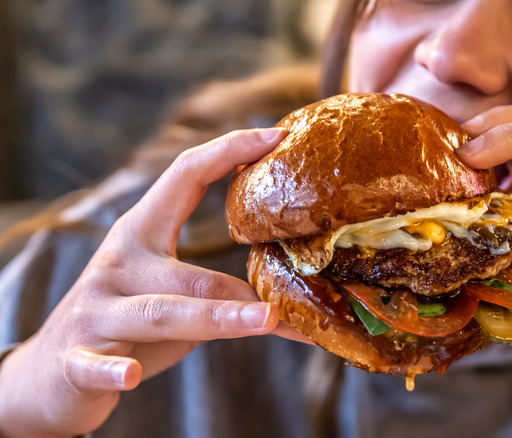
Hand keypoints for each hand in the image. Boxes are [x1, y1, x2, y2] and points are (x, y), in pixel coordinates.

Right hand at [0, 128, 307, 437]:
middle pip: (188, 271)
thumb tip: (293, 295)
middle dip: (241, 286)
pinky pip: (94, 364)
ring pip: (161, 312)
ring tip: (264, 321)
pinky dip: (111, 371)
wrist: (51, 372)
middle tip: (292, 298)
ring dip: (216, 318)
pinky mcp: (75, 357)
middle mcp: (118, 264)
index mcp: (142, 232)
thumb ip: (215, 287)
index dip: (229, 151)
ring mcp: (95, 310)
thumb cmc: (127, 321)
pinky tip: (130, 377)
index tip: (276, 134)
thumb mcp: (170, 292)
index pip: (185, 176)